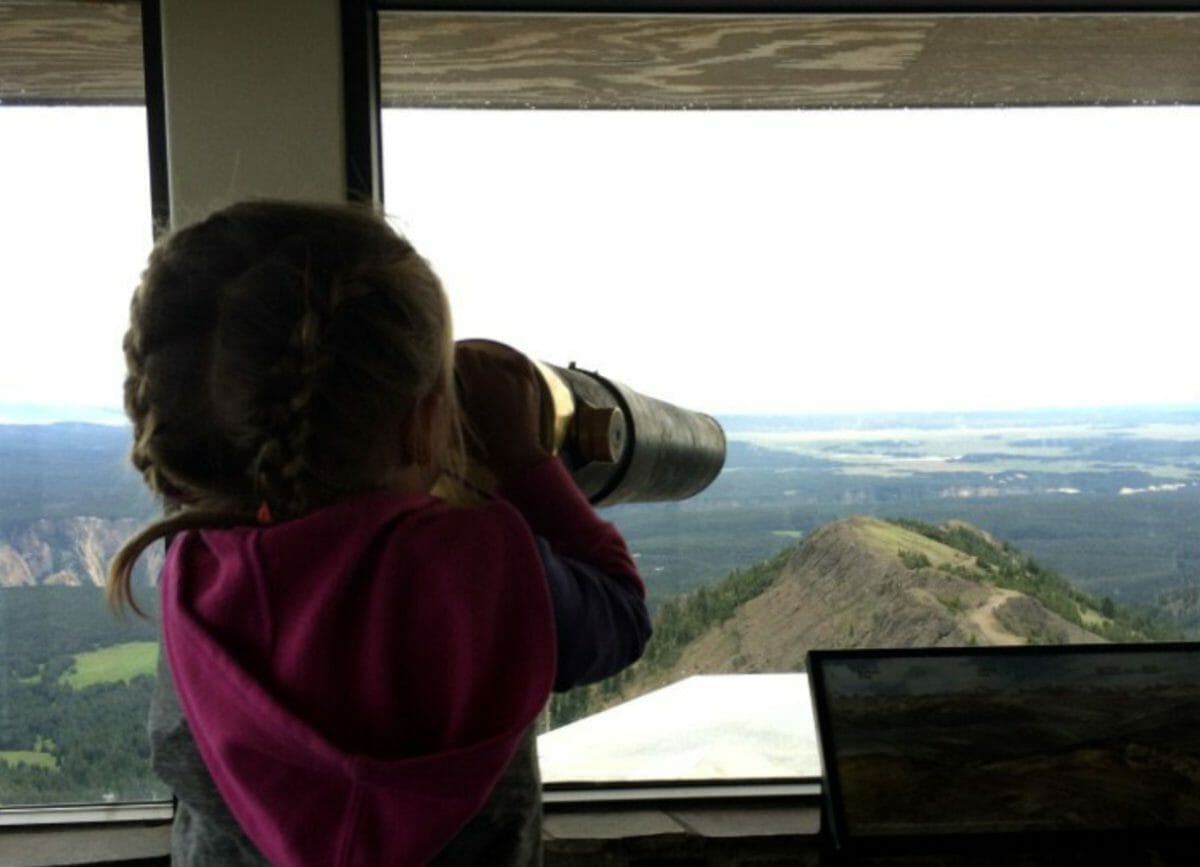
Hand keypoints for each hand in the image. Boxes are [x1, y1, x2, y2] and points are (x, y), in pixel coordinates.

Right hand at [455, 340, 550, 482]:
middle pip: (479, 355)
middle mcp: (498, 376)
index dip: (455, 359)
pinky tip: (503, 370)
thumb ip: (455, 392)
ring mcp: (516, 378)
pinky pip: (518, 360)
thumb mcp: (462, 417)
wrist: (517, 455)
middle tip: (468, 378)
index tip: (453, 366)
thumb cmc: (484, 443)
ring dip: (488, 365)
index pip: (463, 354)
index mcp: (478, 384)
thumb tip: (447, 375)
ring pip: (496, 359)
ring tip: (486, 381)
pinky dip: (509, 363)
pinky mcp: (530, 383)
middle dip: (471, 363)